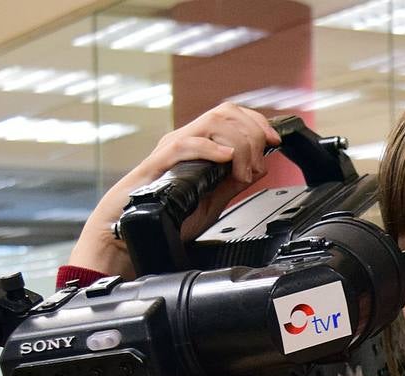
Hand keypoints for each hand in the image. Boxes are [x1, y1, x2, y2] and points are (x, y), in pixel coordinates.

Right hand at [69, 103, 281, 278]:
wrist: (128, 233)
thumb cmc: (164, 217)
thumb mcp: (211, 202)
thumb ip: (232, 184)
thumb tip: (259, 169)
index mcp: (199, 146)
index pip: (232, 116)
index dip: (258, 123)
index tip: (275, 142)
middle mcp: (186, 141)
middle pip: (226, 113)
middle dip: (253, 133)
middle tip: (258, 164)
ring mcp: (172, 148)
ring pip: (212, 123)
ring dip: (238, 144)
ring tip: (243, 171)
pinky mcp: (158, 163)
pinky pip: (185, 145)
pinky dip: (210, 147)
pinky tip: (225, 159)